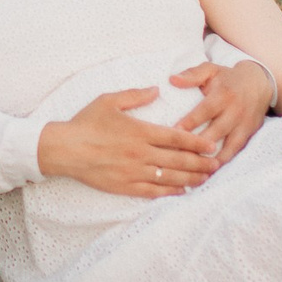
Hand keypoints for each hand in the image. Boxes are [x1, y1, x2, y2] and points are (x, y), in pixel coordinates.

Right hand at [40, 88, 222, 197]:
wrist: (64, 149)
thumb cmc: (86, 123)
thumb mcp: (109, 100)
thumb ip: (135, 95)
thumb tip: (156, 89)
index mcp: (140, 131)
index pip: (176, 137)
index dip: (196, 142)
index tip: (211, 145)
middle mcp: (140, 153)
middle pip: (178, 160)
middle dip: (200, 163)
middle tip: (217, 165)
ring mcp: (133, 172)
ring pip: (169, 178)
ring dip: (190, 178)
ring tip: (205, 179)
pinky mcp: (124, 186)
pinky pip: (152, 192)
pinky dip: (169, 192)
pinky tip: (182, 191)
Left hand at [171, 59, 275, 161]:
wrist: (259, 82)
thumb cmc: (227, 77)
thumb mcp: (211, 69)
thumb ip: (192, 74)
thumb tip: (173, 80)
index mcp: (223, 95)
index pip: (205, 111)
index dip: (190, 122)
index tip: (174, 132)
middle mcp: (235, 111)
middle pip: (216, 132)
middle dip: (198, 145)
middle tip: (179, 156)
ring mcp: (244, 125)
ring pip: (228, 146)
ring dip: (213, 159)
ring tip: (195, 170)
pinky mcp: (250, 134)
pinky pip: (236, 150)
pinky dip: (224, 161)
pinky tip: (210, 171)